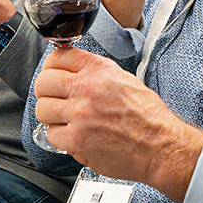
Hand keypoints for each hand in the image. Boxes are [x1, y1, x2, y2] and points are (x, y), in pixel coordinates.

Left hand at [34, 47, 202, 202]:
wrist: (160, 145)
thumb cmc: (148, 117)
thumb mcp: (124, 80)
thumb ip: (96, 73)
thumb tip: (73, 72)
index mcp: (100, 70)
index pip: (59, 56)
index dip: (50, 67)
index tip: (51, 74)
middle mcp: (88, 88)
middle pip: (44, 82)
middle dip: (46, 92)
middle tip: (54, 100)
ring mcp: (80, 114)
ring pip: (42, 109)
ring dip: (50, 117)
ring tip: (64, 121)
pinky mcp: (76, 139)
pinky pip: (50, 134)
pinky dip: (59, 137)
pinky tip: (73, 136)